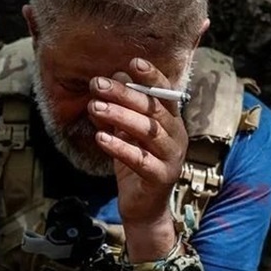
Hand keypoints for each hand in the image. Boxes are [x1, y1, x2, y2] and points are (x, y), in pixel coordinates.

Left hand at [88, 57, 188, 259]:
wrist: (143, 208)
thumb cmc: (135, 165)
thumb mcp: (125, 135)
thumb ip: (119, 111)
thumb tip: (106, 81)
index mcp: (171, 122)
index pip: (164, 93)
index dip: (151, 77)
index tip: (133, 62)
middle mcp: (176, 136)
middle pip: (153, 109)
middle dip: (124, 93)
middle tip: (97, 83)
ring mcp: (171, 157)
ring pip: (148, 131)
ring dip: (119, 116)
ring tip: (94, 107)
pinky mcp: (161, 177)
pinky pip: (140, 159)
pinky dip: (120, 147)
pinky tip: (100, 138)